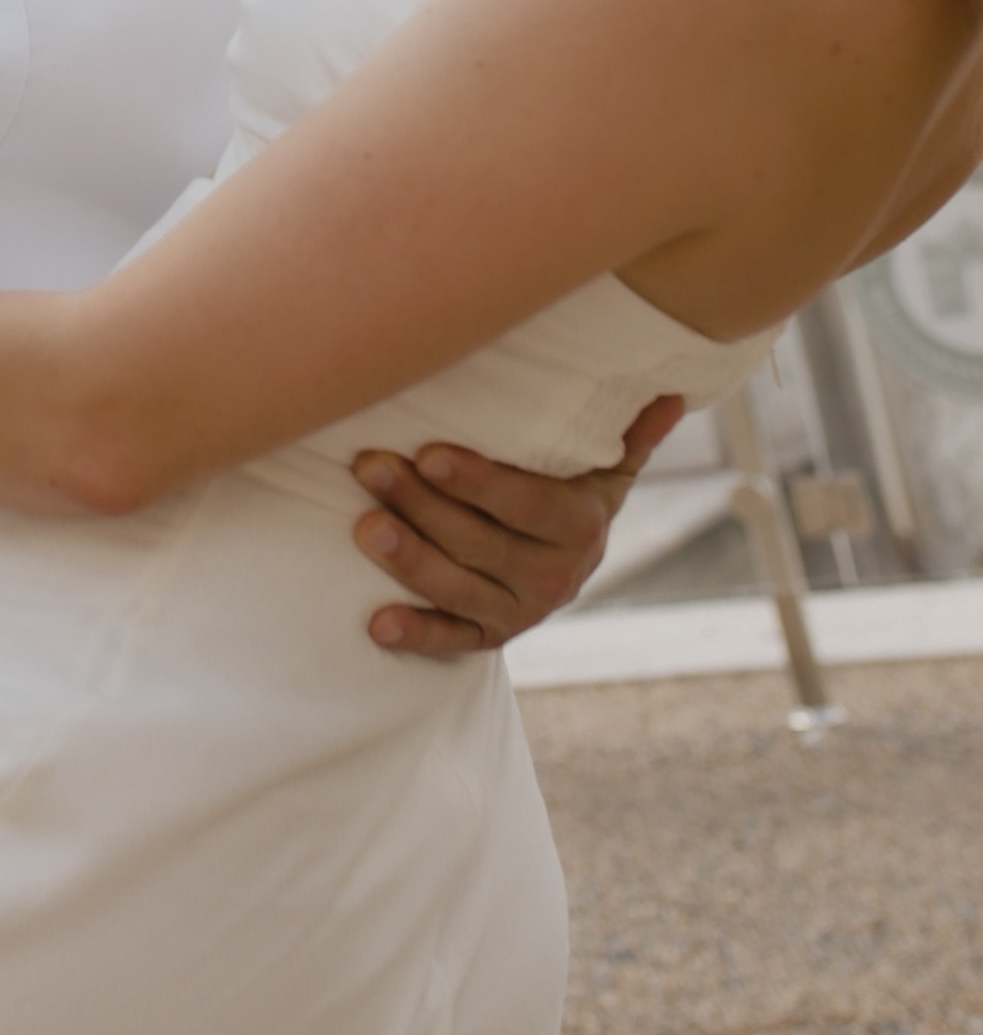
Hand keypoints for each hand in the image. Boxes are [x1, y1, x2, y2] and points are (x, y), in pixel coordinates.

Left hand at [349, 395, 685, 658]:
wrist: (566, 561)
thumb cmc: (574, 488)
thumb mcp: (606, 464)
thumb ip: (630, 432)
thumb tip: (672, 392)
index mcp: (582, 525)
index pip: (526, 504)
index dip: (478, 482)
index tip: (429, 453)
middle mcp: (555, 576)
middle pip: (480, 541)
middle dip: (420, 504)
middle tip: (369, 467)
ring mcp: (520, 612)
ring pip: (458, 589)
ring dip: (408, 560)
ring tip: (362, 526)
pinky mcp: (490, 639)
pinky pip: (451, 643)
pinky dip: (415, 635)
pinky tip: (376, 625)